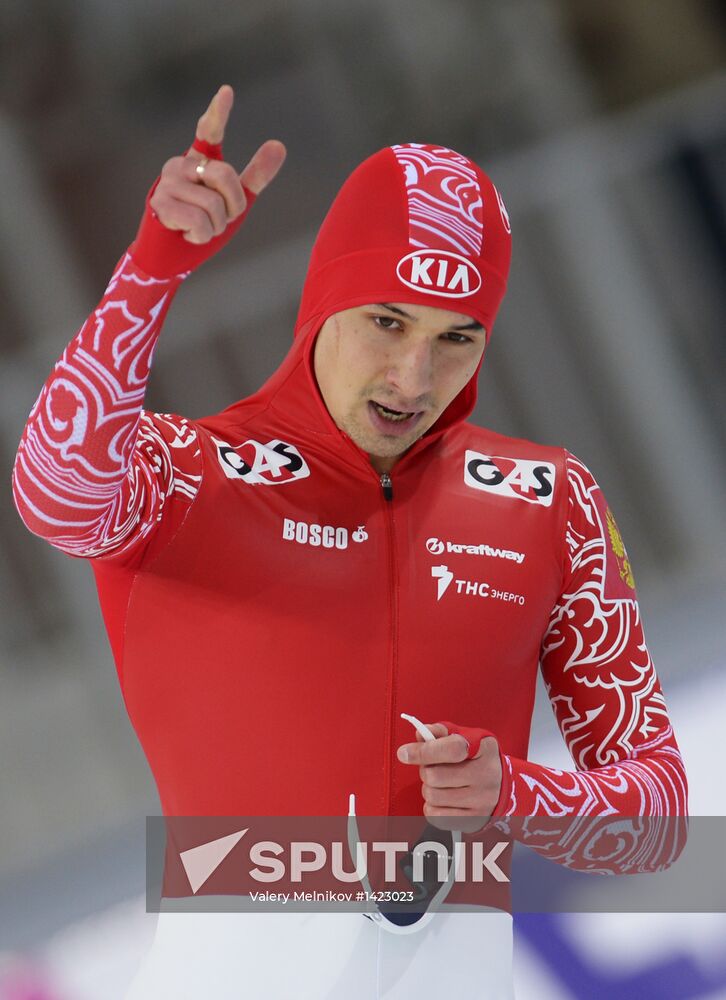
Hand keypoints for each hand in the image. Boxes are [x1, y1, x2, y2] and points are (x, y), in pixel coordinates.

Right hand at [150, 84, 285, 244]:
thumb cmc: (201, 226)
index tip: (227, 92)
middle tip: (219, 221)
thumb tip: (279, 144)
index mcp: (199, 161)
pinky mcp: (160, 204)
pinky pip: (198, 221)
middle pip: (226, 176)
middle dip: (232, 208)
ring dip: (214, 228)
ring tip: (199, 229)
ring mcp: (167, 183)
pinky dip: (200, 236)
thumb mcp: (234, 202)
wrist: (171, 257)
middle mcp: (180, 165)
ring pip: (213, 205)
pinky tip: (187, 235)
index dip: (218, 113)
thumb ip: (255, 177)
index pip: (209, 132)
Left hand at [397, 723, 501, 832]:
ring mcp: (481, 800)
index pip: (452, 749)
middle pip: (434, 776)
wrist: (499, 786)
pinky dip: (431, 806)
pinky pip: (435, 816)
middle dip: (425, 770)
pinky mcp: (473, 819)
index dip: (425, 751)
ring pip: (432, 796)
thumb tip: (420, 735)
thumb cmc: (476, 758)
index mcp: (484, 748)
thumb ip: (440, 732)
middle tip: (432, 767)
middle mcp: (486, 775)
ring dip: (428, 789)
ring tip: (439, 783)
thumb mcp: (464, 737)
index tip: (404, 753)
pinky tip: (442, 799)